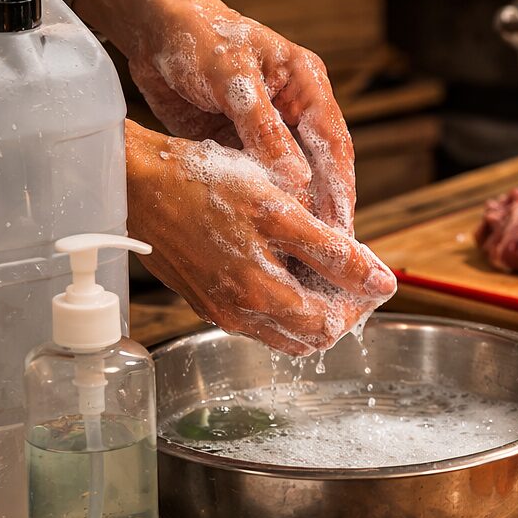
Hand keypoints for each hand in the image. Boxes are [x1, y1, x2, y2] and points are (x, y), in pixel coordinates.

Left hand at [76, 0, 356, 230]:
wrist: (150, 27)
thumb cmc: (196, 34)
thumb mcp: (231, 77)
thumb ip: (263, 127)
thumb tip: (298, 178)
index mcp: (306, 84)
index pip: (334, 144)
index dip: (340, 188)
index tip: (341, 228)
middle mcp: (294, 109)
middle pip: (319, 168)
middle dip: (324, 211)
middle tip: (327, 256)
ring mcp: (268, 129)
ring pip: (291, 180)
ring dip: (295, 215)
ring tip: (298, 258)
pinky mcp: (240, 144)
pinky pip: (259, 182)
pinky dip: (263, 208)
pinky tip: (262, 239)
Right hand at [125, 122, 395, 353]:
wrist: (134, 181)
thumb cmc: (202, 185)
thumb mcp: (279, 212)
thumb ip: (333, 253)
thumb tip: (382, 284)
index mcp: (261, 298)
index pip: (330, 327)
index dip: (359, 305)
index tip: (372, 276)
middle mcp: (239, 316)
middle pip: (307, 336)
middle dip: (338, 309)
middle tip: (351, 271)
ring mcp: (218, 309)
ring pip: (281, 329)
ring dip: (309, 306)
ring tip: (320, 264)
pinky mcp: (203, 297)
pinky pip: (254, 315)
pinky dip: (279, 299)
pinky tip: (282, 261)